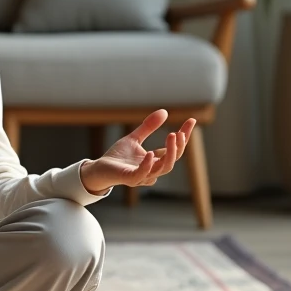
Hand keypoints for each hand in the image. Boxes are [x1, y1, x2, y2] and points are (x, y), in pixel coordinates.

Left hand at [79, 109, 195, 194]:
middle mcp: (152, 170)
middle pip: (173, 160)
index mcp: (155, 161)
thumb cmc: (117, 156)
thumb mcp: (134, 138)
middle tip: (179, 132)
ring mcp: (143, 176)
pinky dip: (148, 164)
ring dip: (170, 152)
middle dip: (179, 146)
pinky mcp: (130, 179)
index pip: (175, 149)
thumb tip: (165, 111)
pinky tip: (150, 152)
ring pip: (164, 168)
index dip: (184, 136)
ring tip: (172, 135)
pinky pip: (143, 174)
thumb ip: (148, 127)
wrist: (99, 169)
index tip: (191, 120)